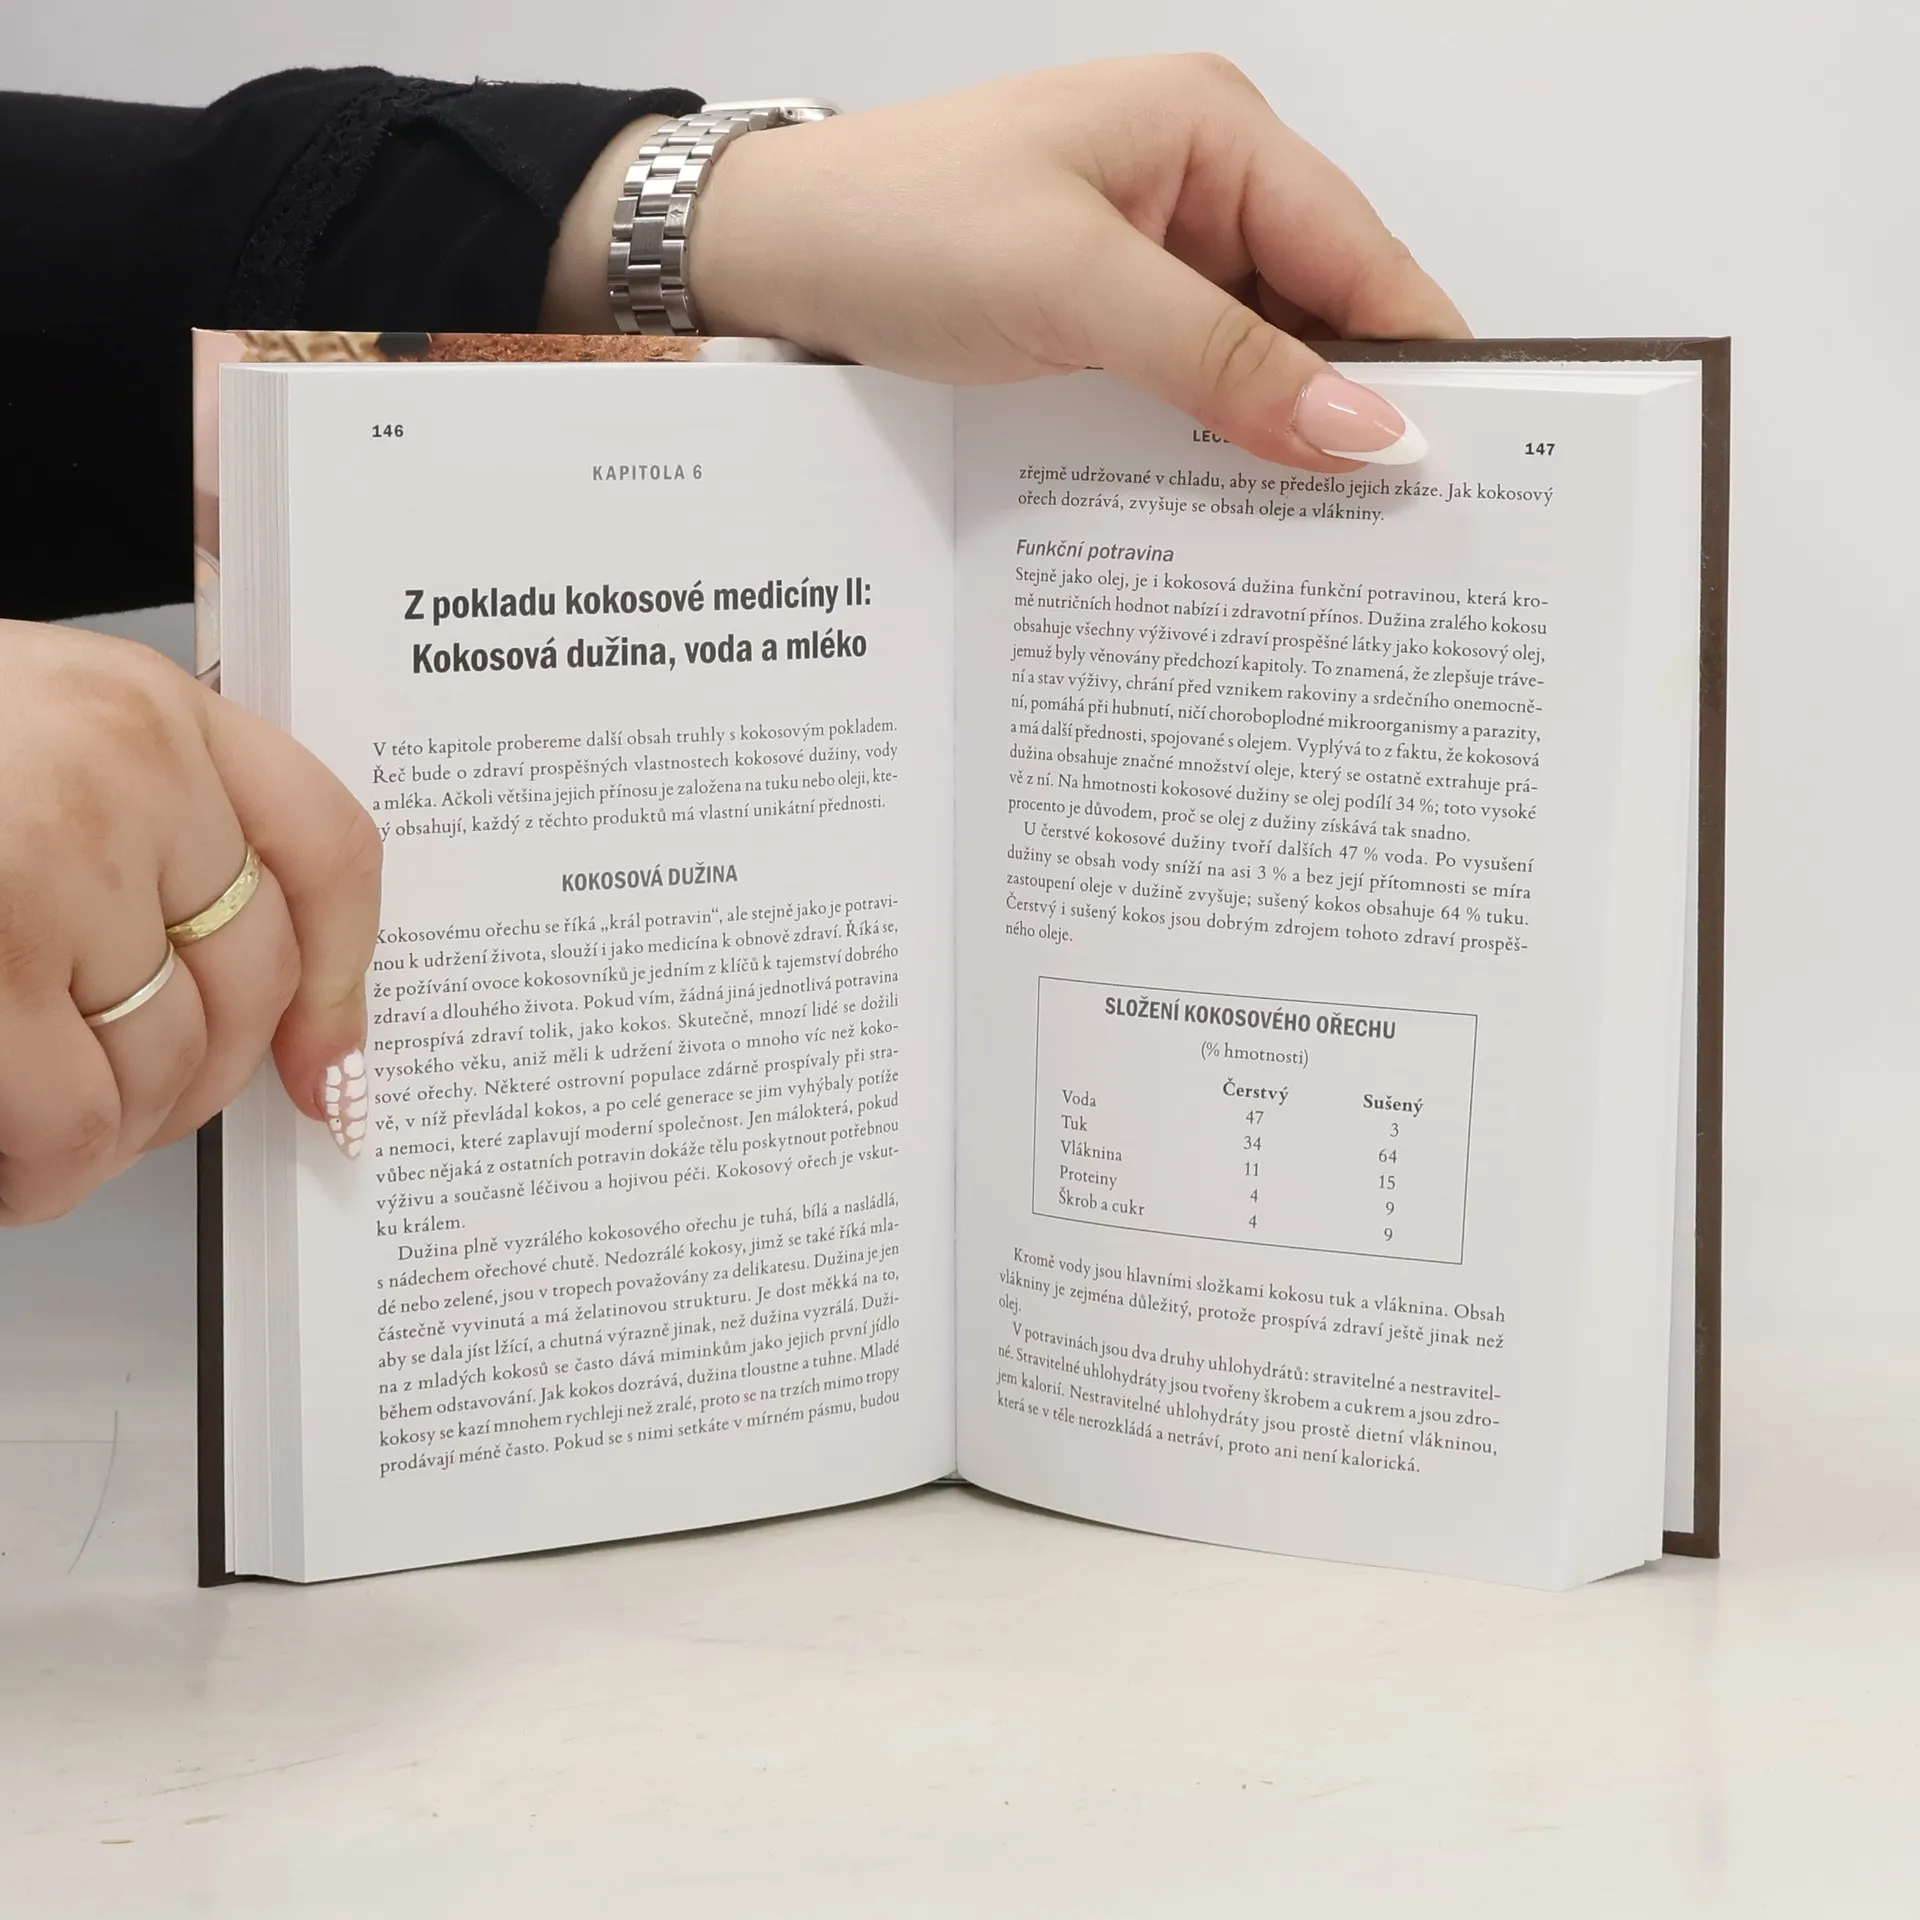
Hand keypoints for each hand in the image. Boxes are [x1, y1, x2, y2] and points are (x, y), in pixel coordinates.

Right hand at [0, 624, 380, 1221]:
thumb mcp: (24, 741)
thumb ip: (138, 834)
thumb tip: (271, 1010)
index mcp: (144, 704)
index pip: (327, 848)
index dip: (344, 979)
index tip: (330, 1062)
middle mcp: (123, 767)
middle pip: (254, 982)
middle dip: (200, 1081)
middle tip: (127, 1112)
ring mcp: (53, 858)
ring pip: (169, 1064)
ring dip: (113, 1135)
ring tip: (43, 1133)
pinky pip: (71, 1120)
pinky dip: (46, 1174)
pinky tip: (13, 1168)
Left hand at [549, 56, 1467, 467]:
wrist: (766, 258)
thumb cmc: (898, 223)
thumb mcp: (1074, 287)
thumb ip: (1223, 360)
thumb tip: (1363, 429)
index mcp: (1217, 136)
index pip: (1363, 257)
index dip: (1416, 362)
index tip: (1457, 467)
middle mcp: (1200, 193)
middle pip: (1322, 318)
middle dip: (1350, 416)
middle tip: (1390, 537)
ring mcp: (1152, 264)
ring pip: (1258, 367)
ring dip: (1276, 446)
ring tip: (1316, 547)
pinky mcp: (1107, 326)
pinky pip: (1190, 393)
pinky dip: (1210, 451)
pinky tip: (1225, 516)